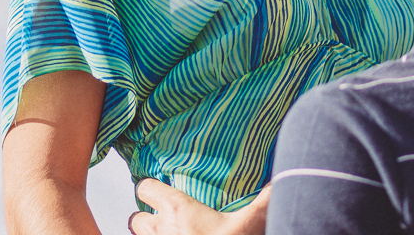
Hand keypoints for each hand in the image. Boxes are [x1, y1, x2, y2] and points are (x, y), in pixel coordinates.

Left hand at [128, 180, 268, 234]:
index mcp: (177, 209)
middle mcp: (160, 229)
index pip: (145, 188)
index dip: (152, 188)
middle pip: (136, 217)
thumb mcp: (247, 225)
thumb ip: (262, 203)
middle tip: (165, 219)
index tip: (161, 190)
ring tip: (167, 234)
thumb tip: (277, 184)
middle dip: (148, 217)